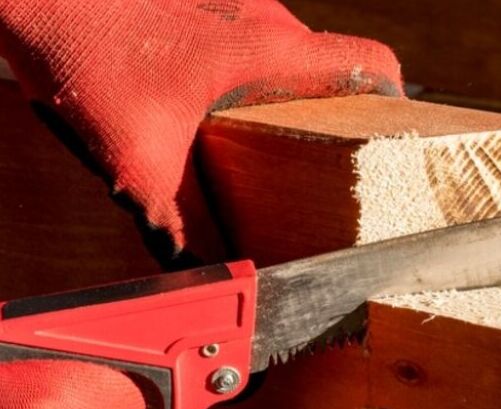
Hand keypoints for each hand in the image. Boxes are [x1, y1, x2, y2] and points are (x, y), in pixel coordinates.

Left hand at [0, 0, 402, 264]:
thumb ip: (174, 227)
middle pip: (340, 68)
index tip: (401, 140)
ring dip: (300, 100)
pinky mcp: (210, 11)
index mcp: (270, 54)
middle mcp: (265, 23)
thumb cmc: (86, 54)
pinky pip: (259, 49)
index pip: (371, 65)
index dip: (398, 104)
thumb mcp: (136, 161)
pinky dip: (262, 85)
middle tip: (338, 162)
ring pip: (298, 59)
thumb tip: (199, 276)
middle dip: (348, 115)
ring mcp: (238, 10)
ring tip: (285, 149)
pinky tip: (226, 117)